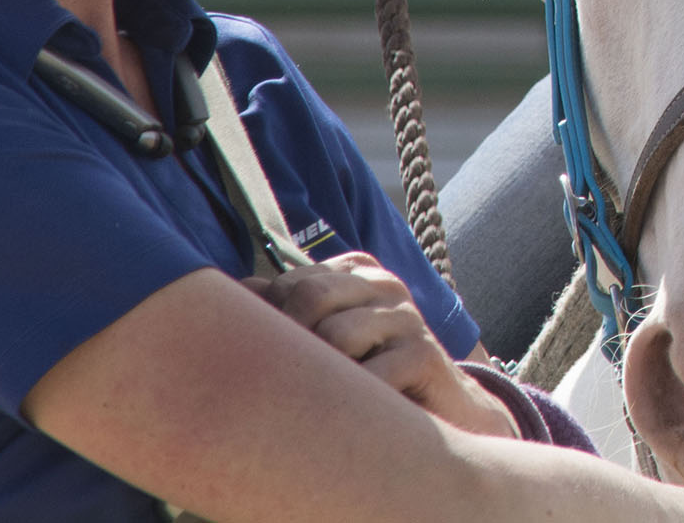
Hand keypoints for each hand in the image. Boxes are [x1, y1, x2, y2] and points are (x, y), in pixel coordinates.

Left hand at [244, 254, 510, 439]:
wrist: (443, 406)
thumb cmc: (371, 369)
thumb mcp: (330, 334)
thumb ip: (288, 308)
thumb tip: (240, 288)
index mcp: (358, 270)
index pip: (291, 283)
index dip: (270, 323)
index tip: (271, 361)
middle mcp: (385, 284)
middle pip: (310, 296)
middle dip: (291, 342)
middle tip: (290, 384)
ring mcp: (407, 317)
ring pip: (336, 337)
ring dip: (324, 378)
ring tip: (328, 398)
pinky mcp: (424, 354)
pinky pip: (370, 376)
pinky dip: (353, 401)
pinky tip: (355, 413)